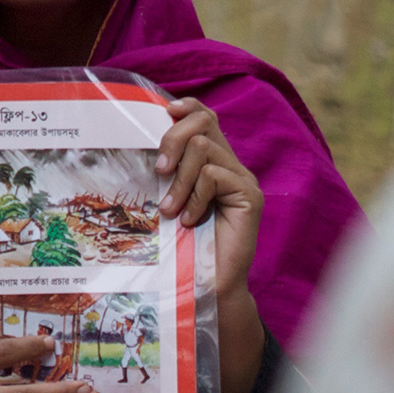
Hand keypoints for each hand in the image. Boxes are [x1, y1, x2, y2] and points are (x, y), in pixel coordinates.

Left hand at [156, 98, 261, 299]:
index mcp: (213, 163)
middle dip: (173, 138)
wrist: (207, 286)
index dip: (188, 107)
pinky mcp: (249, 196)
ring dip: (179, 180)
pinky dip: (195, 197)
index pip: (206, 116)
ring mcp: (243, 180)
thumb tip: (144, 148)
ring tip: (170, 210)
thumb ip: (167, 174)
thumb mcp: (169, 201)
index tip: (165, 110)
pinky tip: (190, 221)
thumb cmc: (183, 247)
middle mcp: (231, 166)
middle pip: (204, 122)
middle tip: (159, 171)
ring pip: (203, 147)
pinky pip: (213, 175)